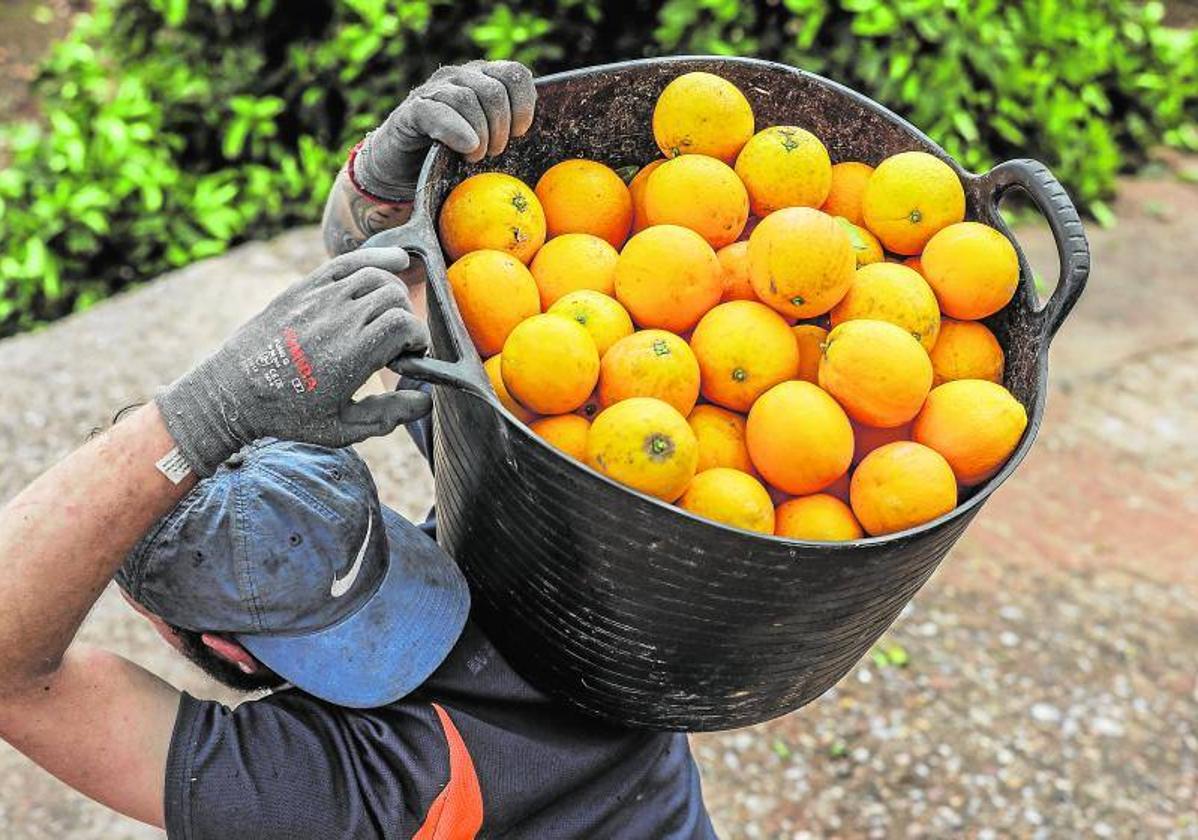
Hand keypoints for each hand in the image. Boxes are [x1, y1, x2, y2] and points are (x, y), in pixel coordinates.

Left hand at [157, 249, 431, 474]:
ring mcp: (320, 299)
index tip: (410, 355)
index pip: (405, 324)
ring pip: (376, 276)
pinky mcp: (305, 288)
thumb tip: (425, 401)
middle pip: (394, 296)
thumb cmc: (288, 414)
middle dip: (406, 317)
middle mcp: (338, 320)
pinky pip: (348, 262)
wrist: (233, 392)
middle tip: (395, 342)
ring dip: (393, 293)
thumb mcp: (341, 428)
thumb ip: (386, 415)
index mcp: (351, 355)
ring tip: (387, 316)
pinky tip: (396, 260)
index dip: (417, 338)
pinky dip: (376, 258)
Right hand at [353, 59, 535, 201]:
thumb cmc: (452, 156)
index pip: (515, 74)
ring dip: (479, 134)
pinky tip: (467, 147)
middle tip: (495, 152)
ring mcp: (433, 91)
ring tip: (475, 157)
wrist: (401, 168)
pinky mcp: (411, 111)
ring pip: (466, 99)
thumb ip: (509, 131)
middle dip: (500, 128)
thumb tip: (538, 140)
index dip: (524, 105)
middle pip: (493, 91)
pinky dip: (455, 130)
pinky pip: (434, 111)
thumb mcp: (487, 142)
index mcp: (483, 78)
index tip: (520, 133)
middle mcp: (459, 77)